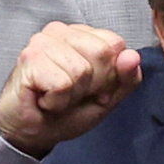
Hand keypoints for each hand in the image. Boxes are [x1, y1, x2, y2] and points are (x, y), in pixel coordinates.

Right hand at [0, 21, 145, 155]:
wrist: (32, 132)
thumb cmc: (65, 111)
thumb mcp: (107, 97)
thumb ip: (126, 78)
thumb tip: (132, 56)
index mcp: (82, 34)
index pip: (116, 44)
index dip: (110, 75)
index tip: (92, 88)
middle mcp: (61, 31)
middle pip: (102, 53)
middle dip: (93, 84)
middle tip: (73, 93)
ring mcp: (43, 42)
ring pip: (82, 70)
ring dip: (72, 95)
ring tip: (57, 96)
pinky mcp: (30, 59)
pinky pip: (63, 84)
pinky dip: (57, 101)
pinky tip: (45, 99)